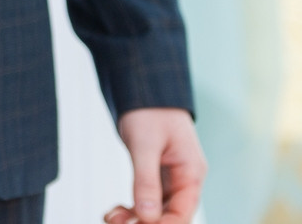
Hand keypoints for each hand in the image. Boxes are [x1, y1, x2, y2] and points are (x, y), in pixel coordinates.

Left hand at [105, 109, 204, 223]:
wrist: (144, 90)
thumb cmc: (149, 112)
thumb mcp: (144, 144)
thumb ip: (146, 180)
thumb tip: (147, 216)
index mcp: (191, 172)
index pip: (183, 211)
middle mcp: (184, 179)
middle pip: (170, 214)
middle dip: (146, 223)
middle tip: (116, 223)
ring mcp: (170, 179)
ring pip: (157, 210)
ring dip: (135, 218)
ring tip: (110, 218)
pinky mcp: (155, 175)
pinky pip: (147, 200)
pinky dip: (132, 208)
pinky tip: (114, 212)